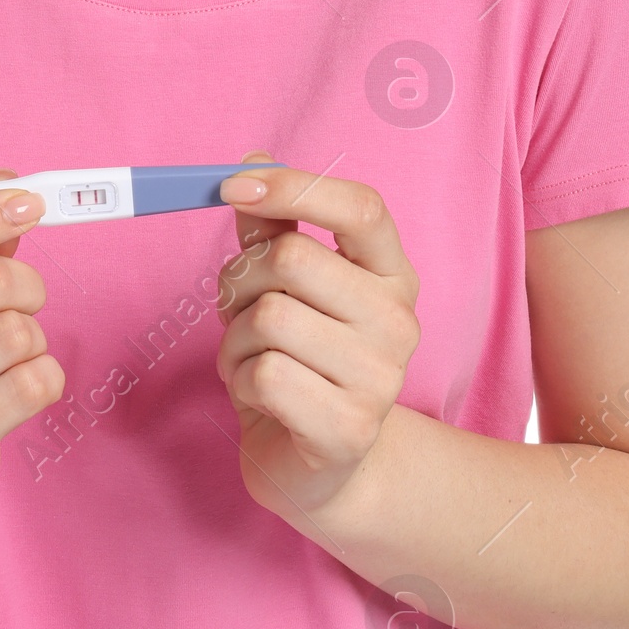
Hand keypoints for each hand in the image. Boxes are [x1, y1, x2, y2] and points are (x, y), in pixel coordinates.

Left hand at [216, 152, 420, 519]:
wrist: (321, 466)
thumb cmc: (298, 359)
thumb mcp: (283, 285)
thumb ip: (272, 226)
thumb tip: (251, 162)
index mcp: (391, 273)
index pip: (361, 207)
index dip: (294, 186)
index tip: (230, 186)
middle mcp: (398, 321)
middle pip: (294, 257)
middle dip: (242, 280)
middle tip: (241, 311)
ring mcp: (381, 378)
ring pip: (269, 316)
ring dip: (236, 338)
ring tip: (254, 360)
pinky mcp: (349, 428)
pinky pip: (265, 373)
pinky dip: (241, 379)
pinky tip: (261, 397)